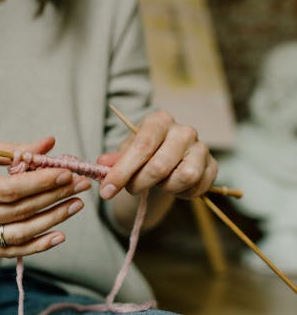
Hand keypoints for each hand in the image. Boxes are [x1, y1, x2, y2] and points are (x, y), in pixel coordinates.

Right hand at [0, 137, 90, 257]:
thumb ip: (13, 150)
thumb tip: (49, 145)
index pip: (7, 189)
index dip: (40, 182)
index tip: (66, 172)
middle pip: (15, 212)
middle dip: (52, 198)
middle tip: (78, 186)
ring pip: (16, 235)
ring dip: (51, 221)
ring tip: (74, 205)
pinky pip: (9, 250)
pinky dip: (37, 245)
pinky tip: (59, 234)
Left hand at [97, 111, 217, 199]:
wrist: (167, 161)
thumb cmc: (144, 154)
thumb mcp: (125, 154)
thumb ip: (114, 160)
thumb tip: (101, 164)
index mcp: (159, 121)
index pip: (142, 146)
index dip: (122, 171)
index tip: (106, 191)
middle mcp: (184, 131)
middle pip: (160, 165)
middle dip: (139, 184)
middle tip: (131, 189)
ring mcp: (201, 148)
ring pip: (183, 177)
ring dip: (164, 188)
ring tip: (157, 184)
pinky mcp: (213, 166)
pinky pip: (196, 187)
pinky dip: (181, 194)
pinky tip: (173, 187)